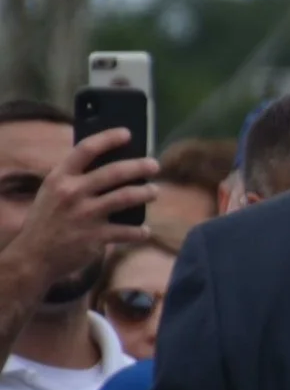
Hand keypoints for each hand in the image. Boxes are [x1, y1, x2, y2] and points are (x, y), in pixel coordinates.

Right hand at [0, 129, 156, 296]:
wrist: (34, 256)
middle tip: (154, 165)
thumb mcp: (52, 193)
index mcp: (60, 178)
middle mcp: (72, 193)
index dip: (108, 138)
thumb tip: (112, 162)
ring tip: (154, 191)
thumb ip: (75, 178)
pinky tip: (145, 231)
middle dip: (139, 166)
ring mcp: (84, 215)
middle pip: (114, 172)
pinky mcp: (95, 237)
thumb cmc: (48, 219)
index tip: (127, 133)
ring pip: (126, 197)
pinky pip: (127, 231)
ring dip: (145, 193)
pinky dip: (140, 231)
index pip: (85, 150)